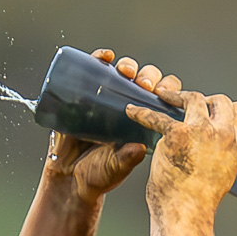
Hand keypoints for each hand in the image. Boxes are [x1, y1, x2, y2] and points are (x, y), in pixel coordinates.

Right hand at [44, 49, 182, 205]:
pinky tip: (105, 57)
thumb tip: (139, 147)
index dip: (167, 91)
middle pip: (147, 79)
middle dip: (149, 76)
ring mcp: (108, 98)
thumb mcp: (117, 168)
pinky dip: (101, 58)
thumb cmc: (98, 175)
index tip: (162, 94)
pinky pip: (95, 70)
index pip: (164, 99)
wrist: (68, 178)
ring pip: (125, 71)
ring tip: (126, 71)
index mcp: (146, 122)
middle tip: (143, 85)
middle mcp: (130, 106)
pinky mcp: (86, 94)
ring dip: (129, 65)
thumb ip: (127, 159)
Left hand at [125, 85, 236, 221]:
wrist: (186, 214)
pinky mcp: (177, 134)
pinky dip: (142, 113)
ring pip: (193, 98)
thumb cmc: (199, 202)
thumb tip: (213, 149)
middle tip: (187, 102)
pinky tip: (133, 112)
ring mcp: (202, 131)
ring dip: (176, 95)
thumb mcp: (224, 175)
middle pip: (219, 100)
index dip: (225, 107)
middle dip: (204, 98)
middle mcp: (224, 134)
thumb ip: (222, 156)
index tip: (212, 109)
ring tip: (163, 95)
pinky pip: (157, 116)